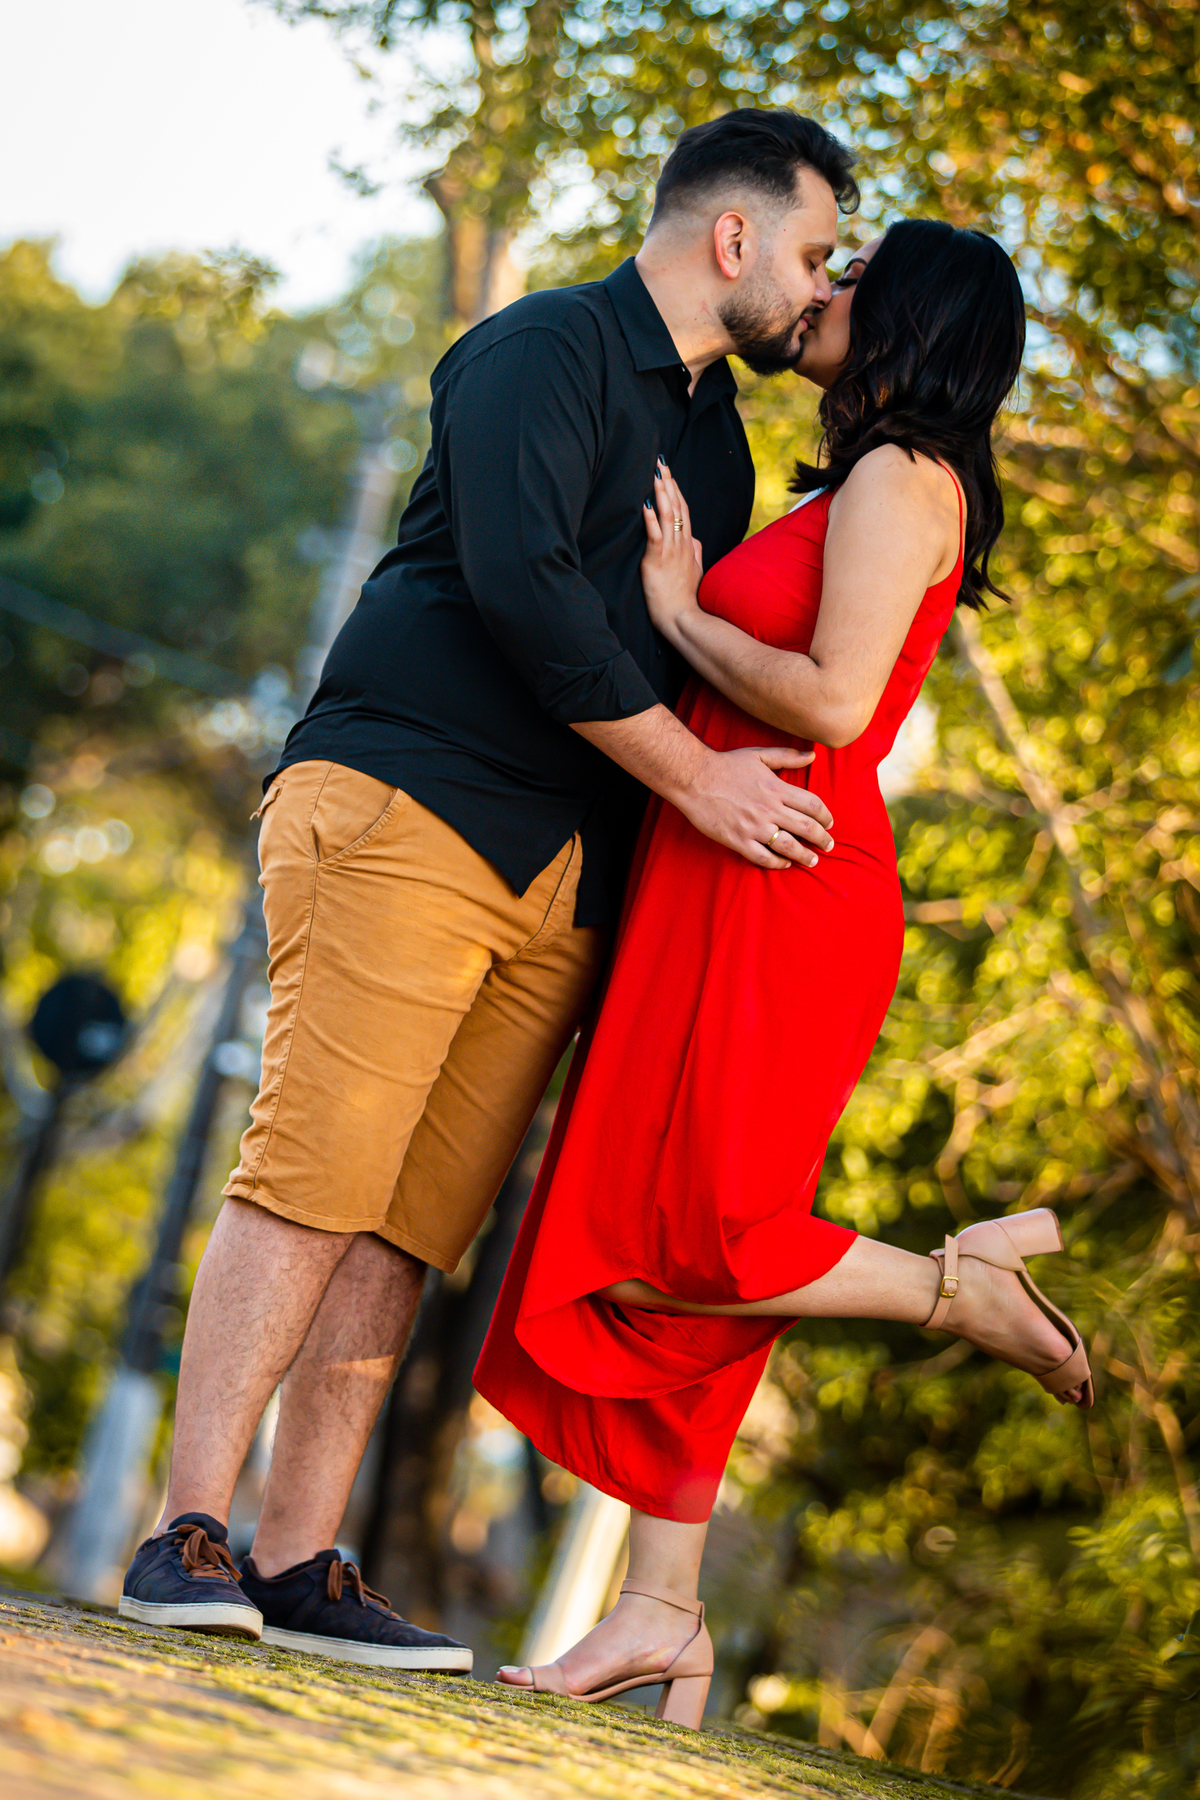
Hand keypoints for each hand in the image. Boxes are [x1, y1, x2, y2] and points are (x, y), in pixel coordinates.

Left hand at [641, 460, 703, 637]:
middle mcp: (681, 544)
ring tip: (655, 476)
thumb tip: (696, 540)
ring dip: (661, 495)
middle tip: (660, 464)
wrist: (685, 618)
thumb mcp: (696, 571)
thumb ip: (696, 553)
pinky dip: (651, 520)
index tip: (669, 475)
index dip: (676, 491)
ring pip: (667, 517)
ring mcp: (671, 552)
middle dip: (668, 484)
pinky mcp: (658, 562)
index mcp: (688, 545)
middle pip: (676, 507)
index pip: (683, 511)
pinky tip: (646, 505)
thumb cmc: (688, 598)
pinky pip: (655, 537)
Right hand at [671, 744, 834, 870]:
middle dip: (821, 839)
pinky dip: (777, 863)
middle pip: (806, 827)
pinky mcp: (737, 839)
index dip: (825, 816)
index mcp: (776, 788)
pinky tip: (785, 863)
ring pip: (788, 845)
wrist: (694, 777)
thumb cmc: (726, 764)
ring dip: (805, 855)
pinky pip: (763, 857)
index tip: (829, 824)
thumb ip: (787, 756)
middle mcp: (769, 808)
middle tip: (828, 846)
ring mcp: (753, 826)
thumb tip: (813, 755)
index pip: (812, 805)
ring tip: (813, 861)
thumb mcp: (759, 755)